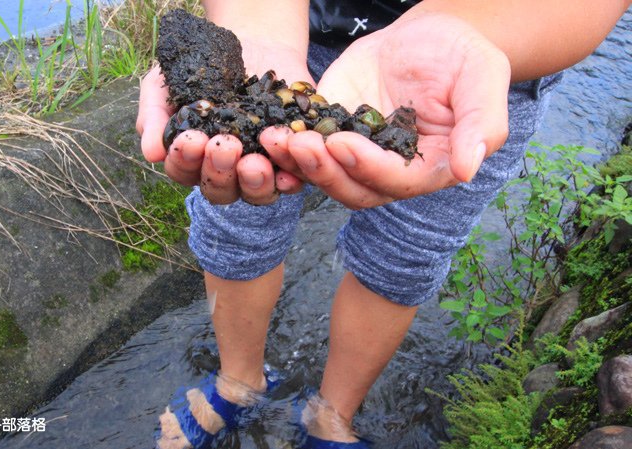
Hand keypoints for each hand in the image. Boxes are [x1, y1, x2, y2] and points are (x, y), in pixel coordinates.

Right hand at [136, 38, 309, 204]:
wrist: (251, 44)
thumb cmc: (200, 68)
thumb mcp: (167, 83)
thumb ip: (155, 115)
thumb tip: (151, 154)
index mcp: (193, 159)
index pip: (184, 171)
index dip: (185, 160)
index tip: (191, 138)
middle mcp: (226, 172)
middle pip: (220, 191)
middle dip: (221, 171)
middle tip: (226, 145)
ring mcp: (261, 168)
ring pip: (257, 193)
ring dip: (255, 181)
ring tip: (255, 161)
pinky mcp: (292, 158)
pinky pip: (294, 178)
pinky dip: (291, 176)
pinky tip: (288, 167)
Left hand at [278, 13, 510, 208]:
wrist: (426, 35)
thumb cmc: (461, 55)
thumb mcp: (482, 76)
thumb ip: (481, 123)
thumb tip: (467, 170)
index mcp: (433, 166)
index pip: (399, 181)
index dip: (369, 167)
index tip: (341, 143)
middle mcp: (393, 171)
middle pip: (356, 189)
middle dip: (325, 171)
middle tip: (299, 145)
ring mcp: (360, 156)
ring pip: (327, 177)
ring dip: (300, 164)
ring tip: (276, 139)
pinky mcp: (333, 137)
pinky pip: (309, 154)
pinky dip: (288, 149)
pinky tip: (270, 133)